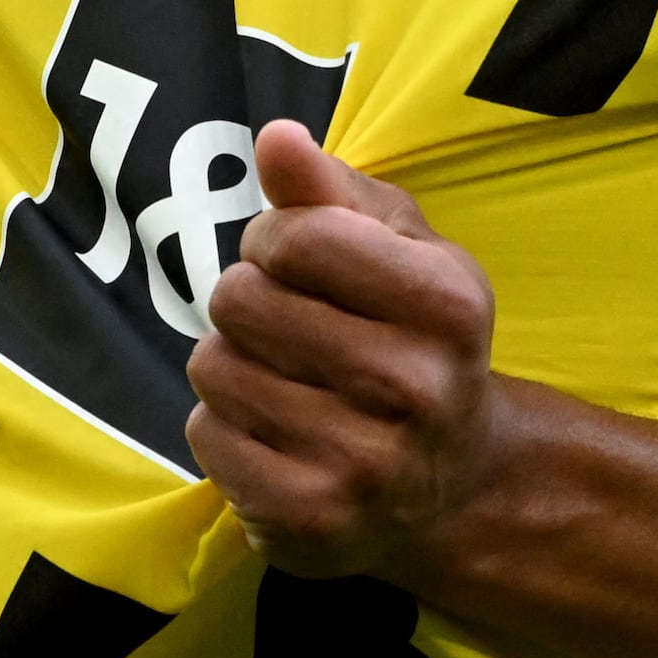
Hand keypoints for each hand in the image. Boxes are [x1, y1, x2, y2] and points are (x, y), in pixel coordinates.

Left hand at [184, 119, 504, 579]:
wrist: (453, 485)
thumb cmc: (412, 338)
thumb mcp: (396, 247)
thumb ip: (330, 188)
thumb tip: (276, 138)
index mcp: (448, 305)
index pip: (296, 236)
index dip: (274, 239)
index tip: (295, 261)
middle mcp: (416, 388)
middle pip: (239, 299)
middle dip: (248, 302)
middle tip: (292, 331)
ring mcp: (365, 465)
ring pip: (212, 365)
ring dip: (231, 362)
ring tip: (287, 382)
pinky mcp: (311, 520)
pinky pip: (205, 433)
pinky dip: (223, 426)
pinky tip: (277, 435)